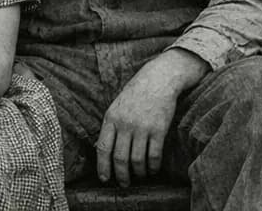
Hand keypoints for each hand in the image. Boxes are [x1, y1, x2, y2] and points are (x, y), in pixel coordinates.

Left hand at [96, 50, 205, 186]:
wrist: (159, 78)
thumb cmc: (137, 92)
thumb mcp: (117, 104)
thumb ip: (111, 125)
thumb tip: (103, 149)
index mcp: (111, 117)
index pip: (103, 148)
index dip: (103, 166)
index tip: (105, 179)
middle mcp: (125, 123)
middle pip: (120, 158)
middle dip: (121, 176)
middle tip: (124, 183)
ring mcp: (142, 127)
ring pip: (137, 161)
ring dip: (139, 173)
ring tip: (141, 175)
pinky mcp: (158, 129)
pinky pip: (154, 156)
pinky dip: (153, 167)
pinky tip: (153, 169)